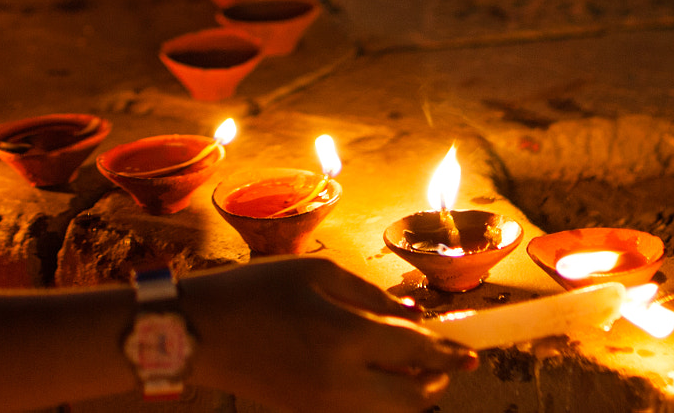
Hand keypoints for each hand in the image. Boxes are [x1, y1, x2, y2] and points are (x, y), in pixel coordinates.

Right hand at [180, 257, 475, 412]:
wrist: (201, 334)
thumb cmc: (256, 291)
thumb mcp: (317, 276)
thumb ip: (371, 296)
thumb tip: (413, 315)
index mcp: (345, 336)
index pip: (417, 350)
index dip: (450, 352)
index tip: (472, 352)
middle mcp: (343, 380)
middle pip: (414, 395)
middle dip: (435, 378)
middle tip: (444, 358)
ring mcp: (327, 405)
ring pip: (392, 410)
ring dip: (410, 390)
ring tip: (409, 361)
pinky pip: (364, 411)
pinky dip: (381, 396)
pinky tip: (373, 369)